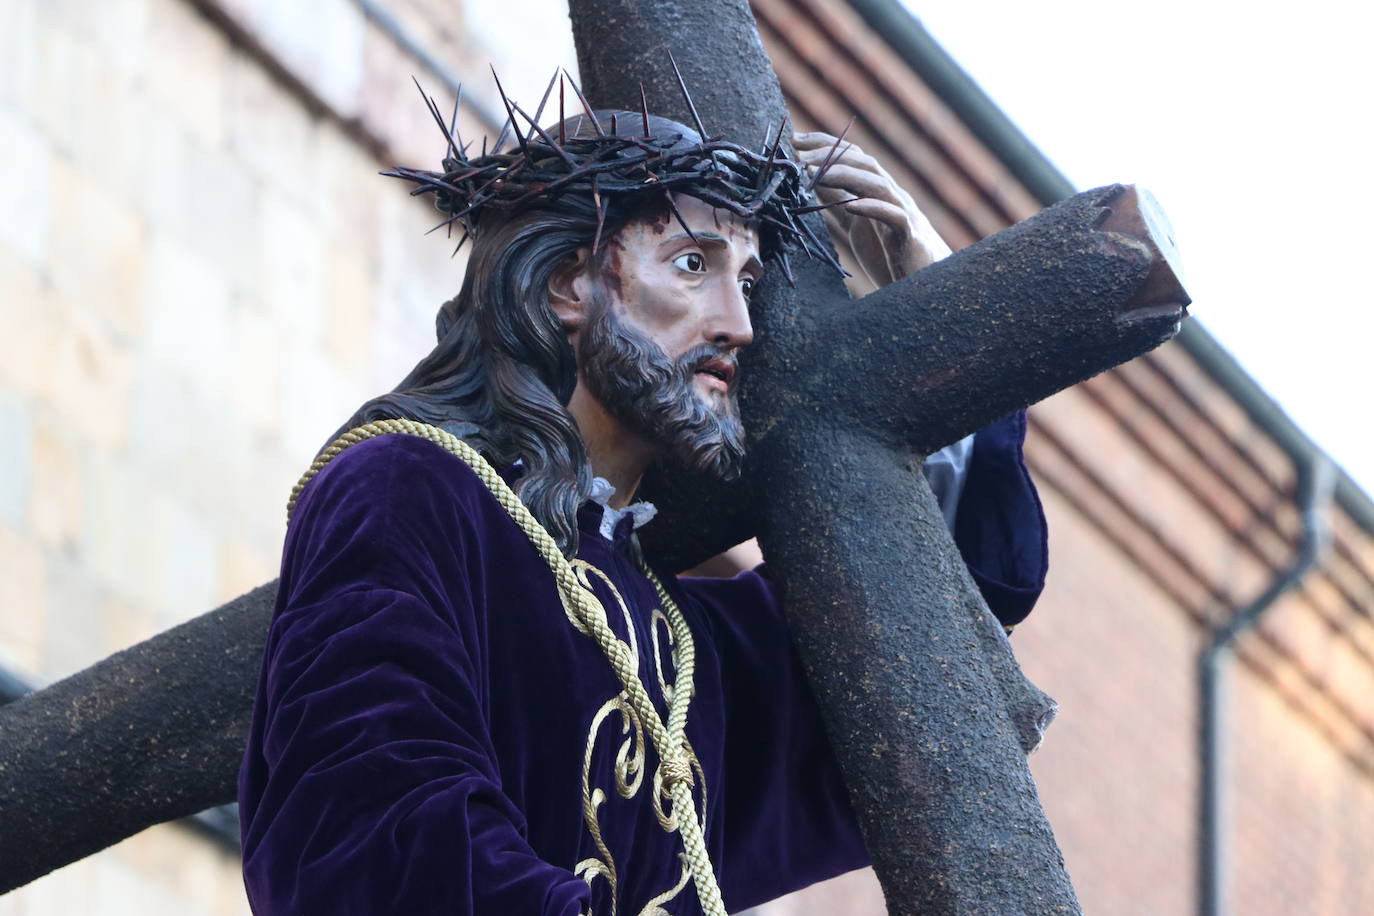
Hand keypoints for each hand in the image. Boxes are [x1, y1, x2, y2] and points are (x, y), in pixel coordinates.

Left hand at [794, 131, 952, 290]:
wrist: (926, 285)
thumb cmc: (891, 255)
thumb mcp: (856, 225)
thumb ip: (839, 204)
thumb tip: (813, 183)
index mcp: (878, 192)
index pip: (853, 157)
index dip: (825, 144)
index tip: (795, 139)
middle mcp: (892, 196)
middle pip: (864, 163)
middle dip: (830, 154)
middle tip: (800, 154)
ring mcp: (904, 214)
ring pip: (877, 184)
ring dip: (844, 176)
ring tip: (814, 174)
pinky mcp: (911, 238)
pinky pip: (894, 217)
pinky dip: (873, 209)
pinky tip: (851, 206)